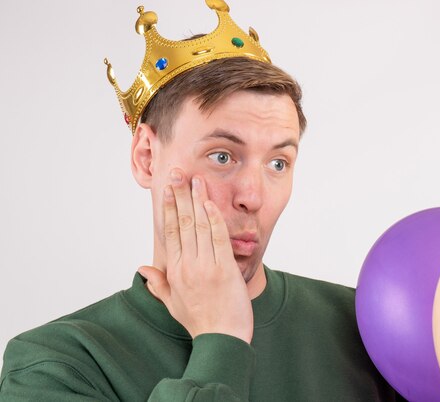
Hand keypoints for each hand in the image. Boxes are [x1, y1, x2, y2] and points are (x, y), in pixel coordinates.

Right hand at [138, 168, 252, 342]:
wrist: (221, 339)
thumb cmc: (199, 322)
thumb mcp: (172, 304)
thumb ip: (157, 284)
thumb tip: (142, 269)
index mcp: (174, 272)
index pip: (169, 232)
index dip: (168, 209)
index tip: (167, 190)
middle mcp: (187, 265)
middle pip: (182, 223)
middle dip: (180, 195)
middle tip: (177, 173)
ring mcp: (206, 266)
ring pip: (199, 226)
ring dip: (197, 200)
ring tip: (196, 179)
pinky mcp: (224, 269)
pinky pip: (218, 238)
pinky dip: (214, 219)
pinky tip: (210, 202)